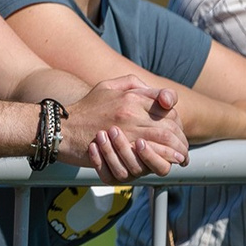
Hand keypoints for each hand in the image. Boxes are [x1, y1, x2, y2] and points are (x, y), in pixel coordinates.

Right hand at [64, 78, 185, 178]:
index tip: (178, 129)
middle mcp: (131, 110)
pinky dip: (164, 158)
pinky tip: (170, 162)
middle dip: (181, 137)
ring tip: (181, 157)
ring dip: (177, 149)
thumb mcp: (107, 86)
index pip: (166, 104)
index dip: (176, 118)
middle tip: (184, 147)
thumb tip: (153, 89)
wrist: (61, 129)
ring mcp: (126, 129)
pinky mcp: (120, 148)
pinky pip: (151, 154)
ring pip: (164, 139)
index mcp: (130, 95)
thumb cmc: (85, 109)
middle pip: (169, 123)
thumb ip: (132, 83)